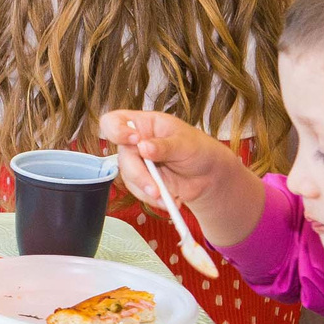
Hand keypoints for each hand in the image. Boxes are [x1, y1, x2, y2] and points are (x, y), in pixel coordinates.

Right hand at [95, 110, 237, 210]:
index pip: (114, 122)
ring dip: (146, 190)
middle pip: (122, 157)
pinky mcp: (142, 181)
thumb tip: (143, 147)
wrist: (209, 175)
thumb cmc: (199, 149)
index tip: (134, 140)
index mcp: (144, 124)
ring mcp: (138, 163)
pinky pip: (138, 191)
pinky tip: (169, 200)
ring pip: (128, 177)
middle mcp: (136, 143)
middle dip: (139, 175)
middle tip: (155, 188)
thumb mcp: (185, 143)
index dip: (116, 131)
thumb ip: (164, 146)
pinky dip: (152, 199)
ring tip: (169, 197)